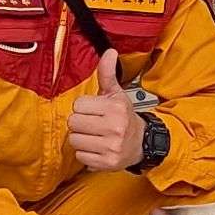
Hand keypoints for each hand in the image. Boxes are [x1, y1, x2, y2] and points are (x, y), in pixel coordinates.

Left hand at [68, 50, 145, 170]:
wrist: (141, 143)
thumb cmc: (124, 116)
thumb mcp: (117, 94)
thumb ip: (107, 73)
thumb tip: (109, 51)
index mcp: (115, 108)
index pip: (78, 105)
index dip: (83, 107)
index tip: (93, 110)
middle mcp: (115, 128)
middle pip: (73, 123)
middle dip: (80, 123)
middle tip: (92, 124)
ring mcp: (111, 147)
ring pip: (75, 140)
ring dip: (81, 139)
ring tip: (94, 136)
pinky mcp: (107, 163)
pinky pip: (81, 156)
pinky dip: (86, 153)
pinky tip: (97, 148)